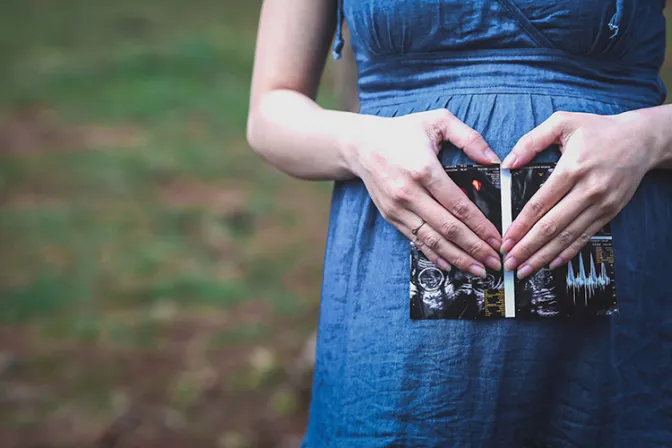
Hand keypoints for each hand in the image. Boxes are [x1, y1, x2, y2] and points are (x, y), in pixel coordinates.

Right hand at [343, 109, 502, 276]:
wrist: (361, 145)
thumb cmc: (402, 131)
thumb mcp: (438, 120)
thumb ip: (470, 137)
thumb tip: (494, 161)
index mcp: (424, 170)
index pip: (459, 205)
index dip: (480, 226)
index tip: (497, 240)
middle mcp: (409, 193)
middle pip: (448, 228)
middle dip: (474, 248)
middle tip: (495, 262)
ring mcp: (398, 208)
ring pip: (432, 240)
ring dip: (457, 258)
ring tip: (478, 270)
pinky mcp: (391, 216)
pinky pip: (415, 240)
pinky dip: (434, 255)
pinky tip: (451, 265)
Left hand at [499, 111, 656, 278]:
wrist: (642, 139)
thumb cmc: (599, 130)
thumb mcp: (563, 123)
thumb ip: (532, 140)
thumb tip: (509, 162)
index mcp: (572, 168)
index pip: (540, 204)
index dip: (520, 225)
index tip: (506, 240)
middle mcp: (588, 189)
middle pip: (552, 226)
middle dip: (527, 247)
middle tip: (509, 262)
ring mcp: (601, 204)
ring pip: (567, 236)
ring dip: (544, 256)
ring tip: (524, 269)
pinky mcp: (609, 212)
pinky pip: (585, 236)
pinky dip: (568, 253)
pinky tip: (552, 263)